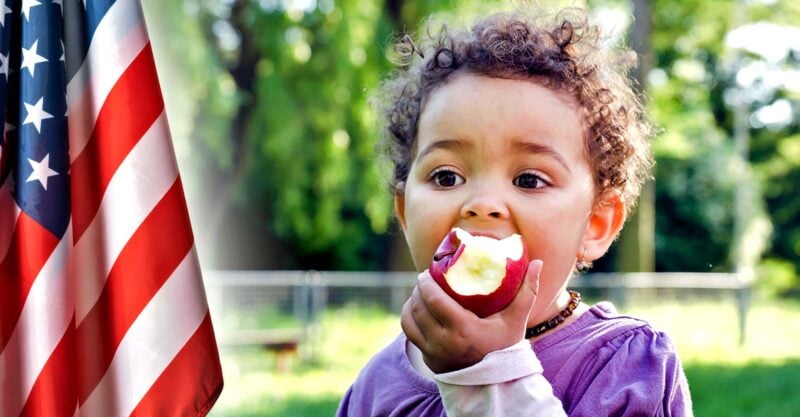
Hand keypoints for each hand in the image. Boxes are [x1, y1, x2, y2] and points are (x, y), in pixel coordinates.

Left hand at [401, 260, 542, 373]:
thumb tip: (538, 262)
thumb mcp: (517, 319)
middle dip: (418, 290)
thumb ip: (528, 291)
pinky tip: (414, 309)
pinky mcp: (428, 359)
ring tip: (418, 293)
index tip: (426, 273)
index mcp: (463, 329)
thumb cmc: (506, 346)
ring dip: (410, 303)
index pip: (434, 300)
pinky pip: (409, 334)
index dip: (425, 283)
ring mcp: (433, 352)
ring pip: (410, 320)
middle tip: (423, 279)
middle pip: (419, 307)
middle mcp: (444, 342)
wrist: (495, 382)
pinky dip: (408, 318)